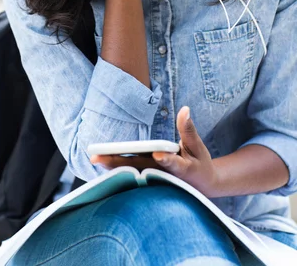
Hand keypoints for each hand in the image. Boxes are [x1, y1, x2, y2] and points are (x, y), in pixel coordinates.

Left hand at [90, 107, 218, 197]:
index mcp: (184, 169)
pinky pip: (131, 175)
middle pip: (142, 168)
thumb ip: (188, 129)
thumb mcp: (197, 146)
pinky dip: (117, 171)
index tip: (158, 154)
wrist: (201, 187)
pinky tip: (101, 163)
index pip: (174, 163)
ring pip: (133, 173)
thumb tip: (185, 109)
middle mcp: (166, 177)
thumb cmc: (199, 163)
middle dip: (119, 164)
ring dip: (114, 167)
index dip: (166, 159)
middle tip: (98, 158)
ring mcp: (155, 181)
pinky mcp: (148, 181)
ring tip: (95, 158)